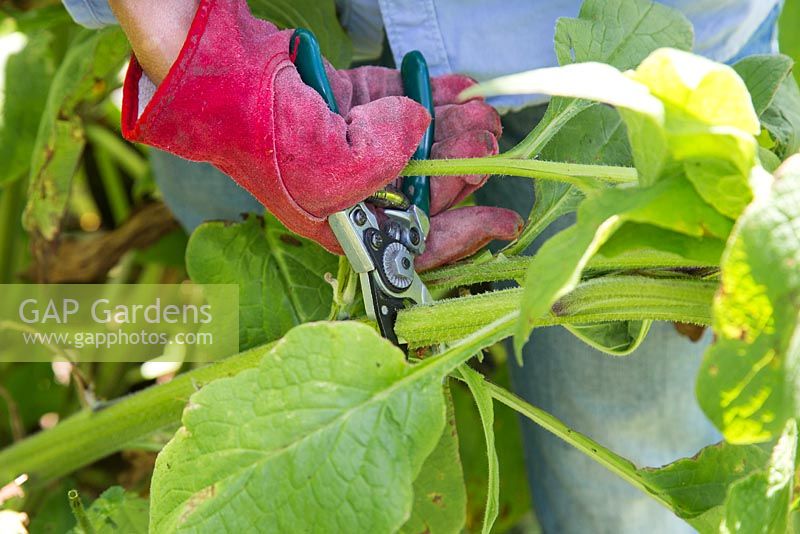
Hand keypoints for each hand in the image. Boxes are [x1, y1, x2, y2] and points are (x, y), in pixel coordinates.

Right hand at [120, 0, 521, 269]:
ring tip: (483, 113)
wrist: (219, 78)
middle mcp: (351, 192)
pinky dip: (431, 95)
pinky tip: (459, 89)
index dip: (463, 237)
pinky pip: (399, 104)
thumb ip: (385, 156)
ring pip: (418, 145)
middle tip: (494, 142)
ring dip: (454, 128)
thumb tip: (421, 125)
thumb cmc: (262, 136)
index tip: (502, 223)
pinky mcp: (349, 105)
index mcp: (345, 225)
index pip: (414, 244)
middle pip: (424, 189)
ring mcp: (350, 145)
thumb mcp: (329, 166)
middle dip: (464, 169)